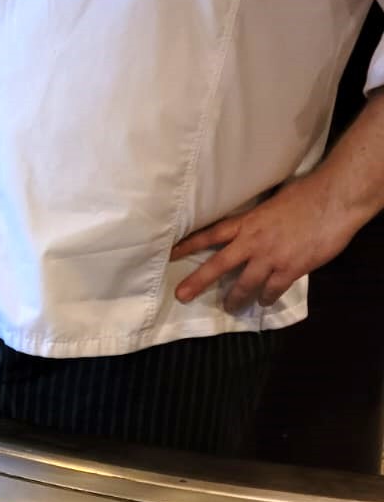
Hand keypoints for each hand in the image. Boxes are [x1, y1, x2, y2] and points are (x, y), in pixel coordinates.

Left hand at [171, 174, 354, 311]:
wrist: (333, 201)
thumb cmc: (306, 195)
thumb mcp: (272, 202)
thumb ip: (258, 218)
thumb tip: (253, 225)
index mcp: (247, 222)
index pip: (209, 234)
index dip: (188, 245)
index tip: (169, 254)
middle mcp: (253, 241)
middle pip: (219, 264)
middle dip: (198, 281)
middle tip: (182, 295)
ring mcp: (271, 257)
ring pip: (245, 284)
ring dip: (236, 298)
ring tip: (230, 306)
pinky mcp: (290, 269)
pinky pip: (272, 290)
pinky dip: (266, 297)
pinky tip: (264, 301)